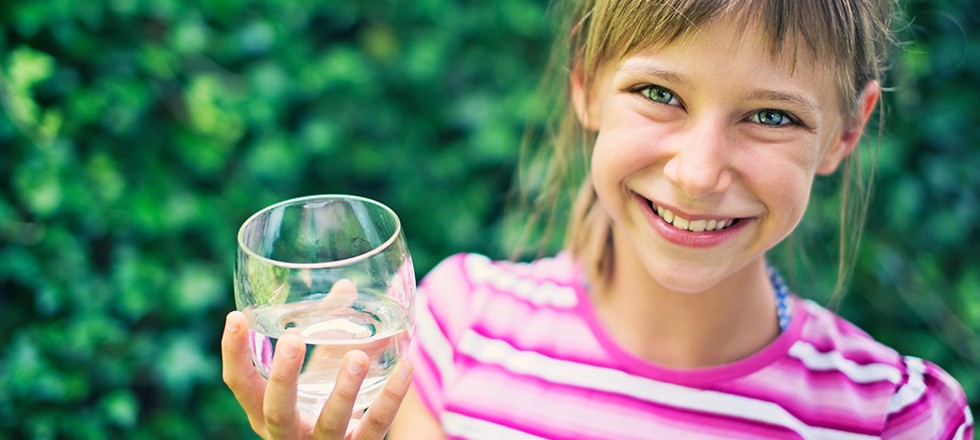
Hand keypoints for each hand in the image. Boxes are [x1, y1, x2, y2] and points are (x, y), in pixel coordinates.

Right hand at [222, 309, 413, 438]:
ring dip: (343, 390)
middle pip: (277, 410)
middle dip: (283, 377)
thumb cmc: (322, 404)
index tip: (236, 317)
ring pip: (330, 422)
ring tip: (357, 357)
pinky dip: (391, 398)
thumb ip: (326, 332)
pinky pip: (375, 426)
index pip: (240, 384)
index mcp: (264, 411)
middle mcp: (287, 433)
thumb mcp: (317, 371)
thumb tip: (346, 285)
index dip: (234, 353)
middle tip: (291, 339)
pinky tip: (405, 369)